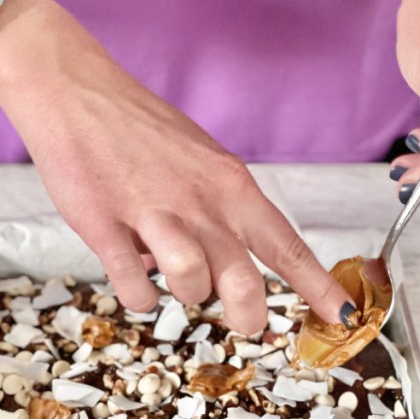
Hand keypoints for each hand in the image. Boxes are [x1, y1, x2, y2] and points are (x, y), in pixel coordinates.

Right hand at [0, 0, 352, 333]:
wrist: (77, 94)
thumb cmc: (141, 131)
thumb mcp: (202, 160)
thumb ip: (223, 211)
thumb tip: (230, 266)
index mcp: (229, 184)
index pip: (286, 244)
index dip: (317, 287)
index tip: (341, 316)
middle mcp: (198, 202)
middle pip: (244, 281)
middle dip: (249, 316)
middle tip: (245, 324)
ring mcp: (151, 215)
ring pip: (190, 284)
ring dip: (186, 296)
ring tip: (173, 278)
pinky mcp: (105, 227)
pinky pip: (133, 287)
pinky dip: (138, 295)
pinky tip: (134, 275)